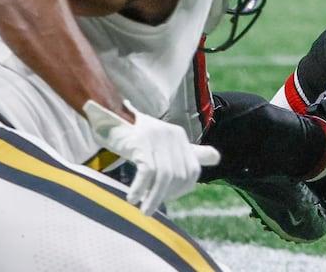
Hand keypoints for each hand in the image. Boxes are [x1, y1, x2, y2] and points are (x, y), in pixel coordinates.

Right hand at [84, 100, 219, 214]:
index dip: (182, 189)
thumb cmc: (138, 134)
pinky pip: (146, 172)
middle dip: (167, 195)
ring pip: (163, 177)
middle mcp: (171, 134)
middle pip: (177, 176)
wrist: (109, 114)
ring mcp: (155, 138)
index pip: (192, 171)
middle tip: (152, 205)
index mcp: (180, 135)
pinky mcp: (140, 142)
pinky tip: (132, 198)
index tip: (168, 197)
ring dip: (154, 198)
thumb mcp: (167, 141)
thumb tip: (217, 157)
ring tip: (144, 210)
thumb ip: (191, 151)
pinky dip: (140, 189)